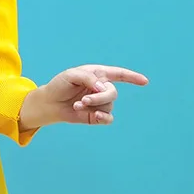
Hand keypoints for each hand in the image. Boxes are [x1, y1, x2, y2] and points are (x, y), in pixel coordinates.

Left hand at [20, 65, 148, 128]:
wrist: (48, 103)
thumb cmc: (59, 86)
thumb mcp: (71, 75)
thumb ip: (89, 78)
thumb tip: (103, 88)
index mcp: (98, 75)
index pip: (119, 75)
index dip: (132, 77)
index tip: (145, 82)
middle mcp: (101, 88)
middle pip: (112, 93)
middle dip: (99, 97)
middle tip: (84, 100)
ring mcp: (98, 103)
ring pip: (108, 105)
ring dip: (94, 105)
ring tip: (77, 105)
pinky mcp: (94, 116)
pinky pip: (107, 118)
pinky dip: (104, 118)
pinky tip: (97, 117)